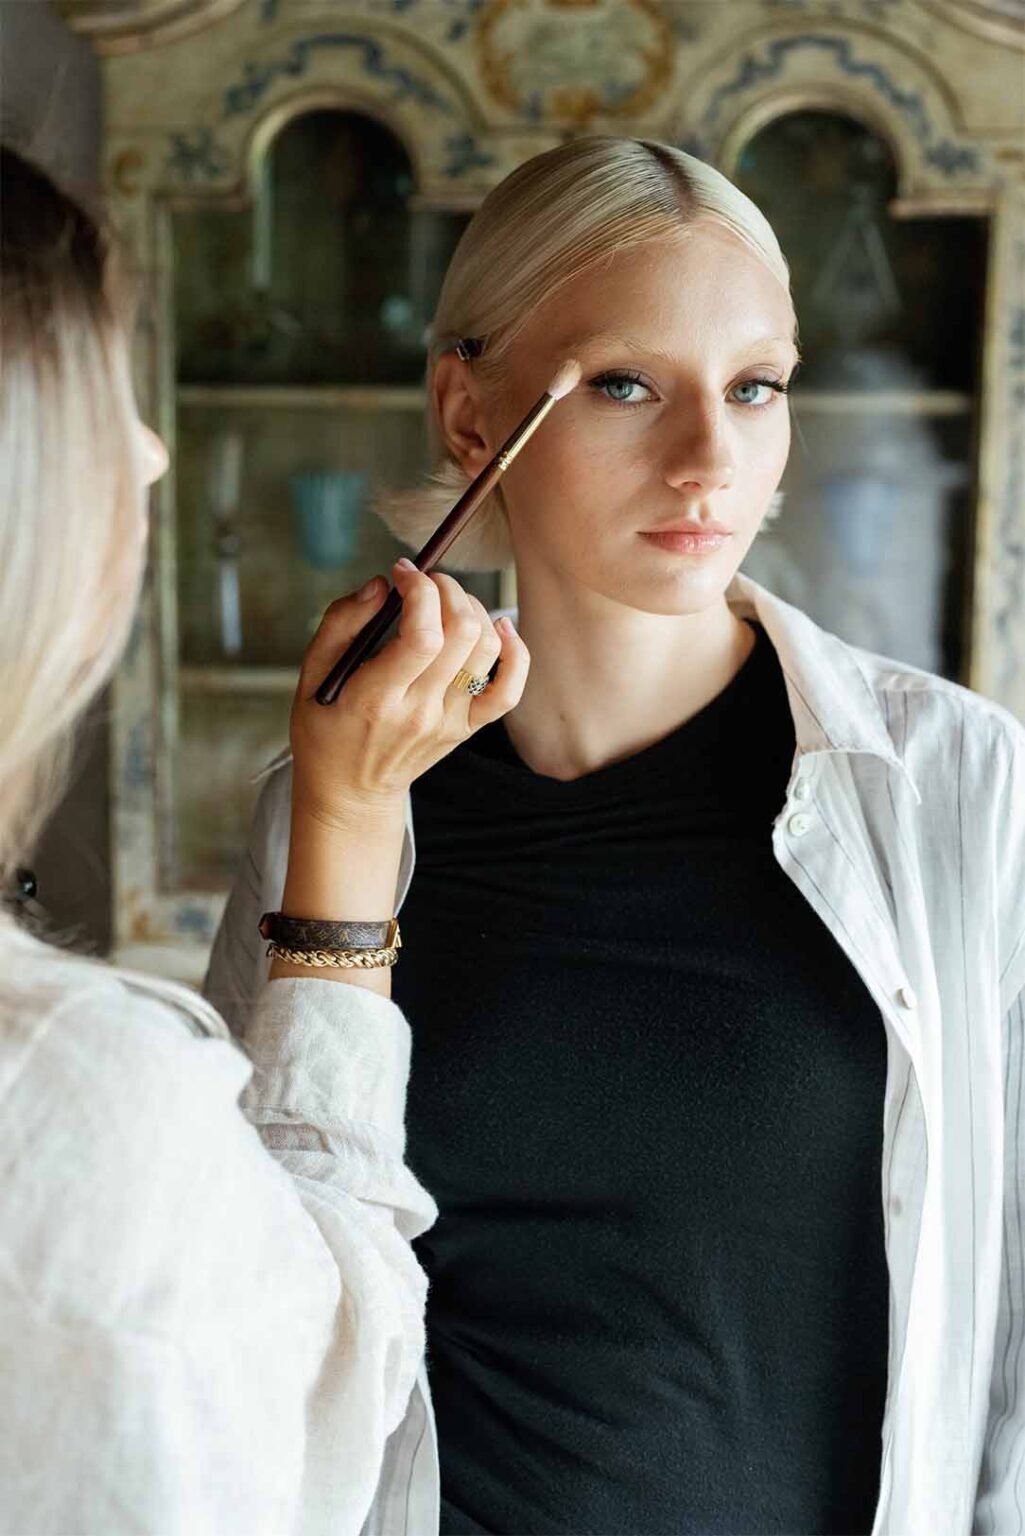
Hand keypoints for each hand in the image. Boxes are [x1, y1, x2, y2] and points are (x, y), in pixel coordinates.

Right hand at [289, 558, 529, 828]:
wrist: (350, 792)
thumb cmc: (325, 728)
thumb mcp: (311, 675)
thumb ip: (341, 623)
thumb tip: (382, 584)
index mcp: (376, 698)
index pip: (423, 635)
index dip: (421, 591)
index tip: (402, 573)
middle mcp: (420, 712)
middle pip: (462, 634)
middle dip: (448, 589)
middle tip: (426, 582)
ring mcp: (449, 722)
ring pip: (487, 651)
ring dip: (474, 610)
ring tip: (448, 602)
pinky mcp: (467, 729)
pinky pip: (509, 691)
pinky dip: (515, 652)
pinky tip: (498, 627)